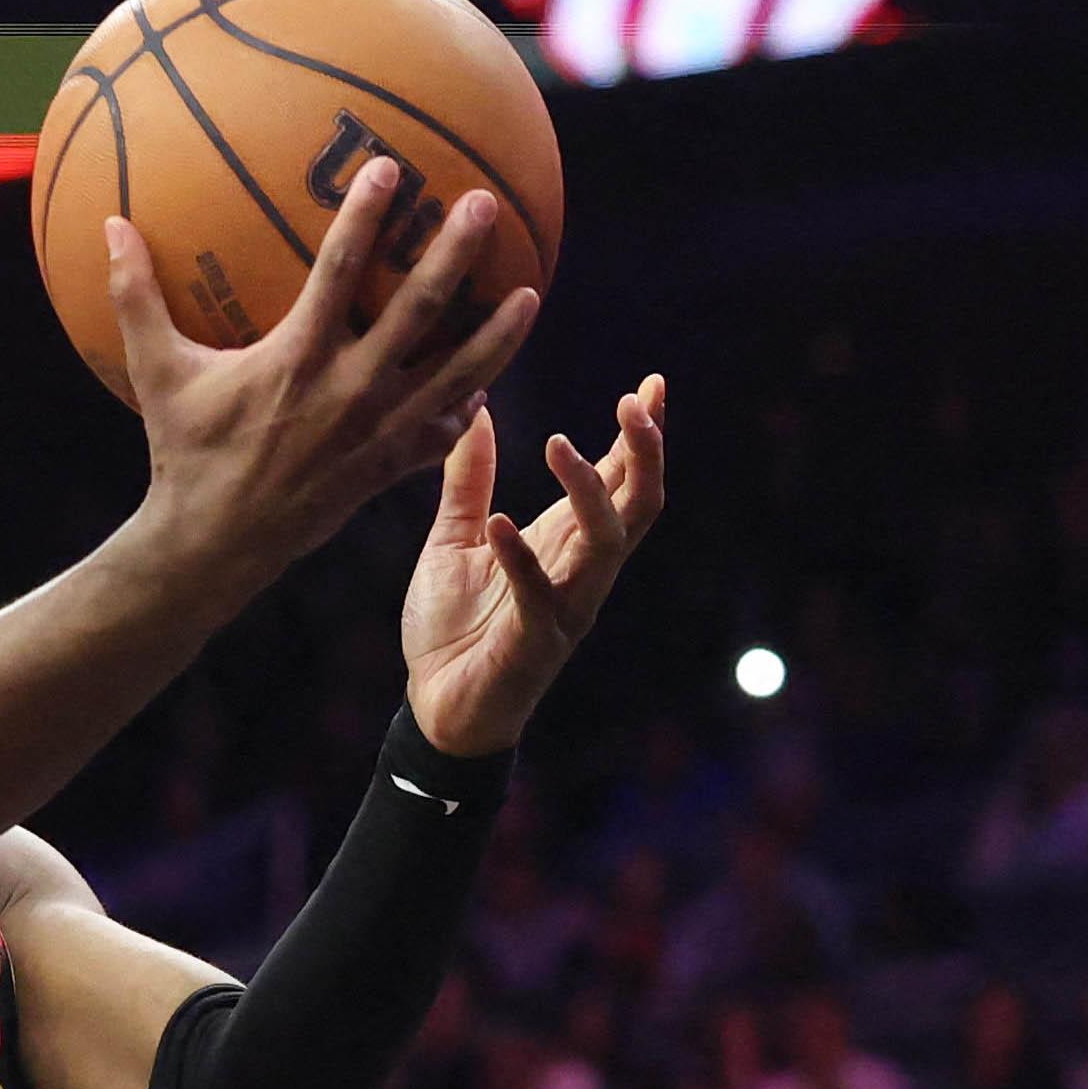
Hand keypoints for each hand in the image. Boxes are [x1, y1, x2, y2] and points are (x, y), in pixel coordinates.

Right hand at [107, 168, 540, 599]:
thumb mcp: (156, 373)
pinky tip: (487, 383)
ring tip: (531, 292)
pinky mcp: (388, 469)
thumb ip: (136, 296)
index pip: (341, 271)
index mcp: (298, 359)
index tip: (389, 166)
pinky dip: (470, 408)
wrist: (214, 548)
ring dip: (498, 335)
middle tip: (486, 205)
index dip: (365, 216)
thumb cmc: (184, 454)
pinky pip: (442, 434)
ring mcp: (378, 432)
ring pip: (456, 375)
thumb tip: (109, 224)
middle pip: (419, 311)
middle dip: (456, 254)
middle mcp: (350, 391)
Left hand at [400, 372, 668, 758]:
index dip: (642, 434)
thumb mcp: (453, 538)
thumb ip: (468, 480)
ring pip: (605, 543)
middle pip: (638, 505)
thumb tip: (475, 408)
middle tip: (635, 403)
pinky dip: (520, 558)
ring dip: (588, 492)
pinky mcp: (535, 642)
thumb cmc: (453, 626)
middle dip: (645, 453)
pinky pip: (540, 596)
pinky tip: (499, 522)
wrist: (433, 706)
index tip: (654, 383)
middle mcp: (579, 570)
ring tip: (556, 443)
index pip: (621, 480)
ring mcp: (565, 607)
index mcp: (566, 541)